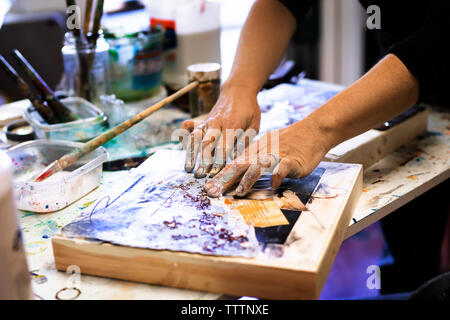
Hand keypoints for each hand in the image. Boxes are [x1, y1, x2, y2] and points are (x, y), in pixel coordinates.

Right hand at [181, 85, 260, 177]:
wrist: (238, 90)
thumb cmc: (249, 110)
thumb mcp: (254, 125)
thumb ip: (245, 141)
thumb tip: (235, 157)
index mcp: (232, 125)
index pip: (223, 146)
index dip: (218, 160)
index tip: (215, 173)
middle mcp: (217, 123)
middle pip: (206, 144)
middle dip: (203, 161)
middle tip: (200, 175)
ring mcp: (207, 121)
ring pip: (195, 137)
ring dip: (191, 154)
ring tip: (188, 168)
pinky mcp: (202, 120)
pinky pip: (189, 127)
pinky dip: (183, 136)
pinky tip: (182, 148)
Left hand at [204, 119, 329, 196]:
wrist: (313, 131)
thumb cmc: (291, 141)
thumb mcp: (267, 146)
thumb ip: (254, 158)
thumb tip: (239, 170)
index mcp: (255, 150)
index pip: (234, 163)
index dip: (220, 176)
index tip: (208, 188)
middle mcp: (263, 152)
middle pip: (240, 164)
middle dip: (225, 180)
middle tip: (214, 192)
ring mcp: (277, 155)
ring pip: (258, 165)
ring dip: (248, 179)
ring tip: (239, 192)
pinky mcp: (292, 159)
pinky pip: (283, 167)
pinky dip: (277, 175)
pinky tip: (273, 185)